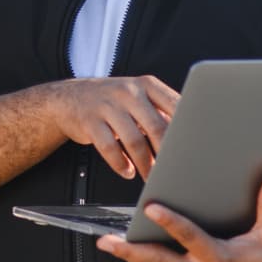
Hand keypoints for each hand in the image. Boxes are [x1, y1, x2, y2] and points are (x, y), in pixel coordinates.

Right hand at [44, 76, 176, 179]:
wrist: (68, 98)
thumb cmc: (111, 101)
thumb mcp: (137, 96)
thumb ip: (161, 111)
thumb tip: (189, 136)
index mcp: (146, 85)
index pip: (175, 106)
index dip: (186, 129)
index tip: (193, 149)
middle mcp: (127, 92)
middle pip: (156, 127)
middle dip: (167, 154)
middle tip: (173, 171)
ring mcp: (107, 106)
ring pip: (134, 141)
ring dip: (145, 164)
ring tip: (150, 176)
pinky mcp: (89, 122)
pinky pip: (109, 148)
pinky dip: (120, 164)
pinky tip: (127, 171)